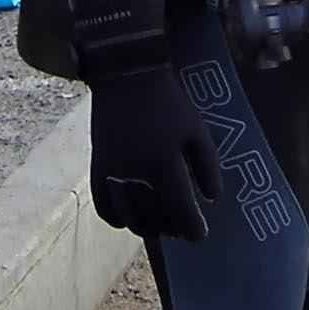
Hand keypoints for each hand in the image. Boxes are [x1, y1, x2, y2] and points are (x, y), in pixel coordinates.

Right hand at [87, 67, 222, 241]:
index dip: (194, 230)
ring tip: (161, 222)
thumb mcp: (197, 131)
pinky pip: (105, 209)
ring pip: (131, 220)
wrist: (127, 76)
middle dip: (172, 228)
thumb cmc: (169, 104)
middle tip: (182, 225)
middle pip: (156, 221)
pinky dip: (119, 220)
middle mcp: (136, 175)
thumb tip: (211, 200)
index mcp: (164, 166)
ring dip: (148, 228)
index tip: (199, 233)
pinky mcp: (98, 169)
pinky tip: (132, 216)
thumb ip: (208, 168)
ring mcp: (113, 174)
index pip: (181, 214)